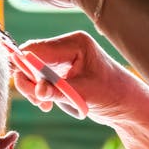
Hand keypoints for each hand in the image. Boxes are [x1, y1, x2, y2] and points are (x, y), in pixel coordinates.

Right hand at [8, 31, 143, 124]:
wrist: (124, 104)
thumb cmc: (110, 94)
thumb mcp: (82, 93)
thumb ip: (57, 91)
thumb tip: (36, 90)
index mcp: (75, 43)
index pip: (37, 48)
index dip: (25, 66)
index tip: (25, 86)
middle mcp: (66, 47)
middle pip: (31, 59)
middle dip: (29, 81)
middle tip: (37, 100)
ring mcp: (62, 59)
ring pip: (32, 71)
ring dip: (34, 90)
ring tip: (45, 105)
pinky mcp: (60, 72)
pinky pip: (39, 80)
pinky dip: (39, 93)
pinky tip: (48, 104)